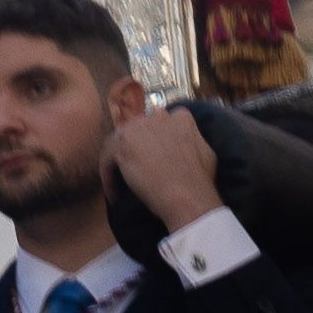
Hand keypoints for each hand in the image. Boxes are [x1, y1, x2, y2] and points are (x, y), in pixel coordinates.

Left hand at [102, 90, 226, 232]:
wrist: (188, 196)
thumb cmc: (200, 181)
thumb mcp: (205, 152)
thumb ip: (191, 140)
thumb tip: (184, 143)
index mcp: (181, 116)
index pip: (159, 126)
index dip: (153, 144)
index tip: (152, 163)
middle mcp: (159, 116)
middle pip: (137, 131)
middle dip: (134, 150)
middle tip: (134, 173)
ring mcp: (139, 127)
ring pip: (118, 143)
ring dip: (118, 164)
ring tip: (120, 186)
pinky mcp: (123, 143)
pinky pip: (107, 159)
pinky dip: (108, 178)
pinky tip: (115, 197)